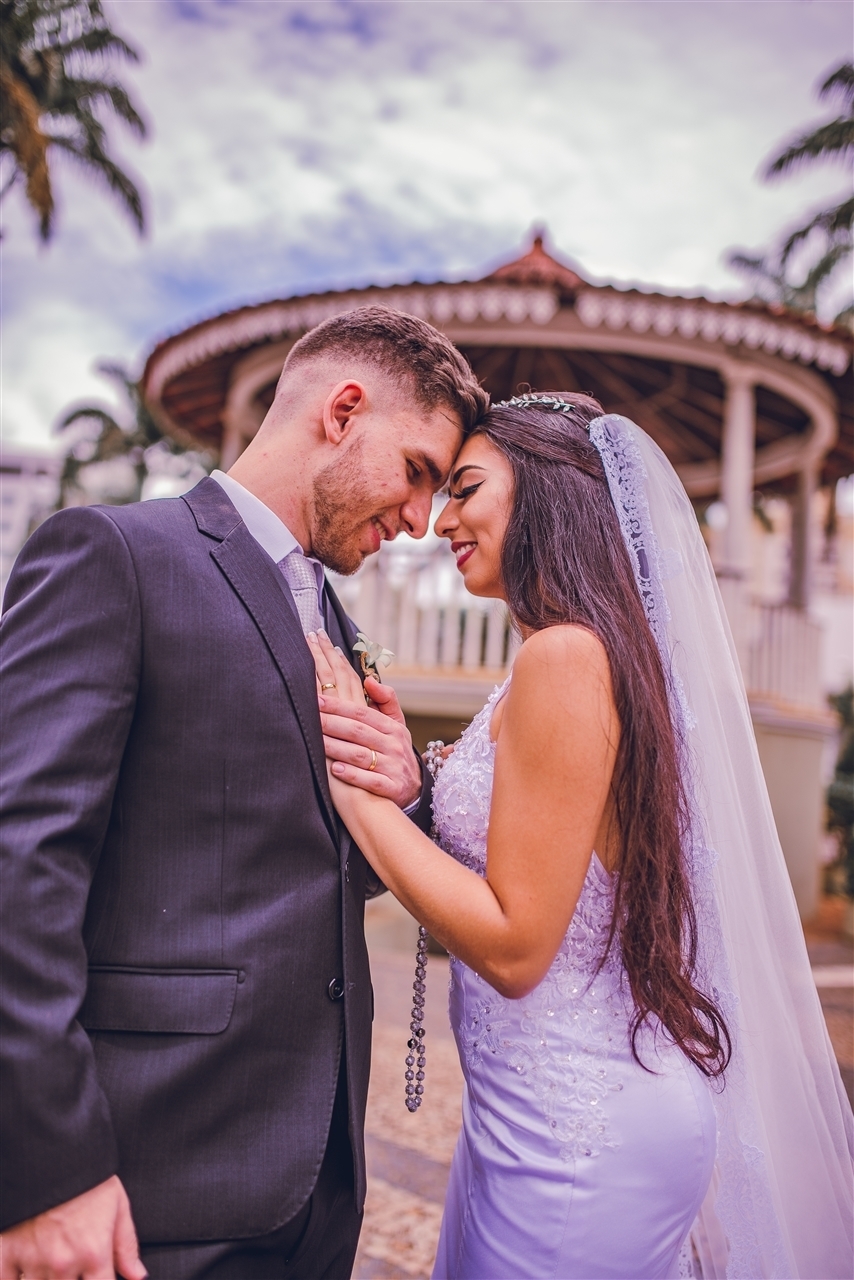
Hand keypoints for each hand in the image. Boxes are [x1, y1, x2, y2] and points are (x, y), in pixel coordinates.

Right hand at [0, 1176, 145, 1279]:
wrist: (51, 1151)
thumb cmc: (88, 1176)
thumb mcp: (117, 1205)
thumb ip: (126, 1245)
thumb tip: (138, 1276)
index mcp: (94, 1253)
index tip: (96, 1274)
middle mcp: (64, 1262)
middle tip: (73, 1264)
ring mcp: (33, 1260)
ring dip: (46, 1279)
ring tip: (53, 1261)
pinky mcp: (7, 1252)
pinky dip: (15, 1279)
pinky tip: (26, 1270)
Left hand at [307, 631, 421, 808]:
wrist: (415, 788)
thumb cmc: (395, 751)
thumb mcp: (396, 725)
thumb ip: (385, 700)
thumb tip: (369, 680)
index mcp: (393, 728)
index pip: (362, 713)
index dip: (339, 706)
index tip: (318, 700)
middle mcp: (394, 746)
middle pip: (358, 732)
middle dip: (332, 724)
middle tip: (311, 719)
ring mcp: (394, 767)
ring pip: (361, 756)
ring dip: (337, 749)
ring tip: (317, 743)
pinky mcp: (392, 788)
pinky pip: (370, 781)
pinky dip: (353, 776)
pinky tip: (335, 770)